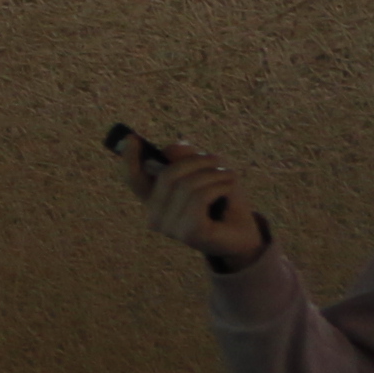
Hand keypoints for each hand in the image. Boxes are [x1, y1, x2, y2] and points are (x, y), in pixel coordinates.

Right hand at [121, 134, 269, 269]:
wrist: (244, 234)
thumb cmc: (223, 202)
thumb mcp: (205, 173)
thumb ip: (185, 159)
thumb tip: (168, 150)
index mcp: (155, 202)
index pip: (135, 179)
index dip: (129, 159)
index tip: (131, 138)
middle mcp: (155, 217)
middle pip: (167, 175)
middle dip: (196, 161)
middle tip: (217, 159)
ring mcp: (170, 228)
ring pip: (187, 185)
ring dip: (214, 174)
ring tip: (228, 175)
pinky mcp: (188, 233)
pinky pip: (199, 197)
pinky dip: (219, 186)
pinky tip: (229, 187)